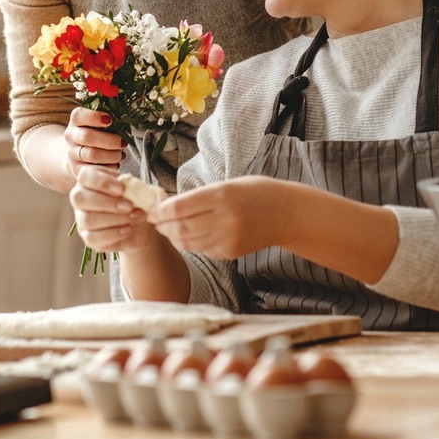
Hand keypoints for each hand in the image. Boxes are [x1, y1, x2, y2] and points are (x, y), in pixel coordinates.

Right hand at [64, 107, 124, 176]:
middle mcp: (71, 136)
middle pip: (86, 136)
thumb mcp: (97, 123)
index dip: (94, 117)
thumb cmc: (95, 133)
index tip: (110, 120)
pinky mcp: (77, 169)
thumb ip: (108, 119)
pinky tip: (116, 164)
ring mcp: (72, 153)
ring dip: (111, 155)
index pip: (79, 115)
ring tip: (121, 154)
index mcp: (76, 121)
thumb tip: (125, 119)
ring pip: (91, 154)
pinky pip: (94, 169)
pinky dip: (109, 167)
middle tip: (123, 143)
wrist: (77, 154)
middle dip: (109, 140)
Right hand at [69, 165, 156, 253]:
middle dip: (107, 202)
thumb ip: (129, 185)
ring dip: (114, 219)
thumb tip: (129, 186)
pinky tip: (128, 229)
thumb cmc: (134, 200)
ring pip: (88, 219)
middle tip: (129, 206)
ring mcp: (81, 219)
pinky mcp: (88, 237)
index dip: (102, 182)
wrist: (141, 224)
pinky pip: (93, 237)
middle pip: (80, 199)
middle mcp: (80, 198)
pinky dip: (114, 234)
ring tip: (134, 217)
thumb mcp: (134, 188)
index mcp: (89, 180)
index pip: (84, 176)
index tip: (122, 188)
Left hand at [147, 175, 284, 259]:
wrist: (287, 214)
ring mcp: (228, 239)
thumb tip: (167, 206)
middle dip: (162, 225)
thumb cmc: (255, 193)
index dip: (159, 211)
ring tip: (167, 228)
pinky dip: (190, 243)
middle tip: (154, 220)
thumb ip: (198, 197)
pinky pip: (202, 249)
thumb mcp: (227, 185)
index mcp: (221, 196)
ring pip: (188, 242)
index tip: (151, 209)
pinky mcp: (231, 253)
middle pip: (180, 228)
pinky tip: (187, 235)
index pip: (179, 208)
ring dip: (173, 236)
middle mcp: (224, 220)